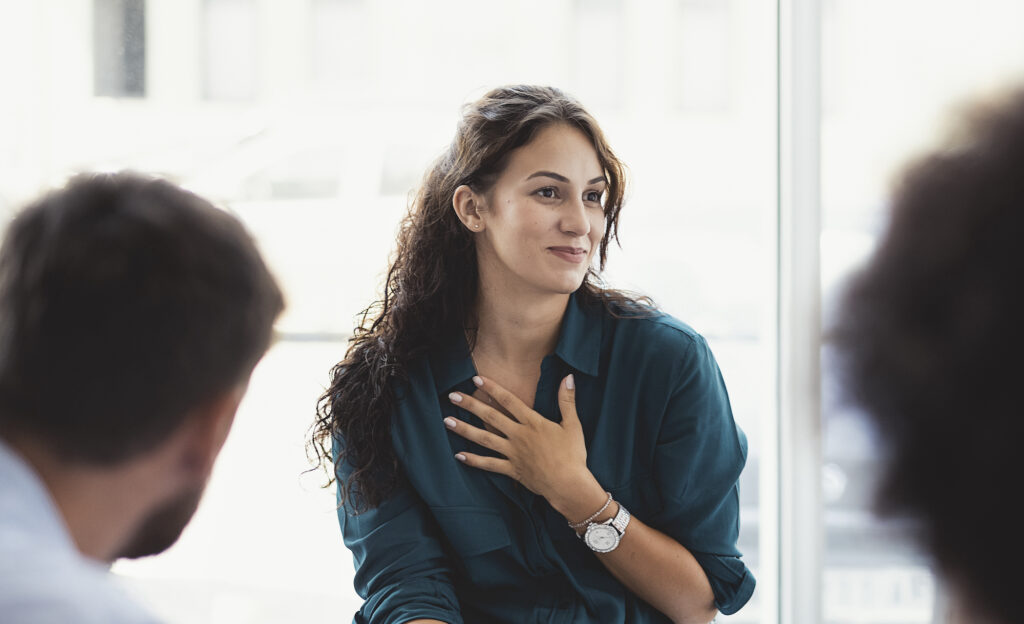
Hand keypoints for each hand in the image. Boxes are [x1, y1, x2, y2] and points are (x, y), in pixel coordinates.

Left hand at [445, 374, 597, 507]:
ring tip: (447, 421)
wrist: (568, 485)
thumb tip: (569, 377)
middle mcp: (519, 436)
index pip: (509, 401)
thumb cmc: (573, 455)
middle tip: (452, 395)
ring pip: (484, 439)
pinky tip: (458, 455)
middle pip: (490, 417)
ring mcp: (513, 453)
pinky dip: (473, 461)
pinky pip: (489, 465)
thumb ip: (567, 400)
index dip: (492, 389)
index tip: (476, 379)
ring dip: (465, 429)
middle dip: (470, 405)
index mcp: (533, 423)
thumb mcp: (573, 424)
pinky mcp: (511, 470)